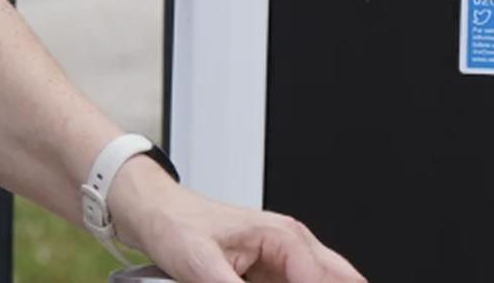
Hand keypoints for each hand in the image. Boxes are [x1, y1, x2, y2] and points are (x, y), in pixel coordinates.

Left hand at [107, 161, 366, 282]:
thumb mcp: (200, 264)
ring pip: (320, 281)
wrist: (156, 216)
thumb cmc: (177, 224)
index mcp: (282, 236)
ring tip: (255, 282)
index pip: (320, 279)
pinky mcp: (269, 279)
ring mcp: (282, 265)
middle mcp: (290, 248)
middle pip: (337, 277)